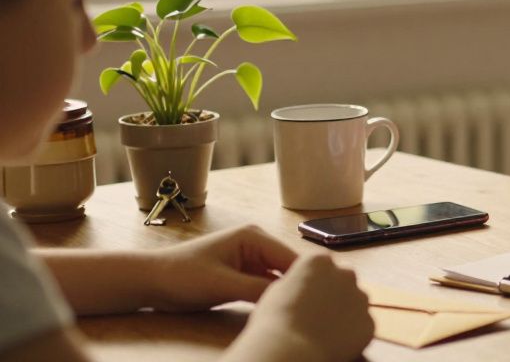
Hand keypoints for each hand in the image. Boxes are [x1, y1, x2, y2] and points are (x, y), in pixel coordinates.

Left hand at [149, 225, 296, 311]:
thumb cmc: (180, 276)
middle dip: (298, 286)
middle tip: (309, 309)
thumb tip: (290, 297)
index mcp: (254, 236)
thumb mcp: (222, 285)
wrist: (150, 281)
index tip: (321, 300)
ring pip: (280, 279)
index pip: (292, 258)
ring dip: (286, 293)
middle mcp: (257, 244)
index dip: (307, 279)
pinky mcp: (244, 274)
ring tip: (298, 311)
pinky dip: (273, 297)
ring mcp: (251, 259)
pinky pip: (267, 286)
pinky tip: (279, 310)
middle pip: (290, 267)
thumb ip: (258, 289)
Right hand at [235, 253, 373, 361]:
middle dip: (334, 292)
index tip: (306, 295)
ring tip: (323, 329)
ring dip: (345, 311)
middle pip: (344, 279)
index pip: (323, 264)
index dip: (314, 281)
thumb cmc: (276, 320)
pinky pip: (362, 324)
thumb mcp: (279, 288)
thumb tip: (306, 283)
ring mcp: (361, 298)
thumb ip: (301, 279)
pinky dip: (352, 332)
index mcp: (320, 261)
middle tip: (317, 312)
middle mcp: (346, 273)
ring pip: (355, 301)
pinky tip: (334, 341)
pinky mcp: (369, 322)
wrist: (290, 349)